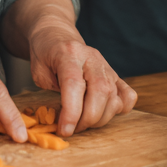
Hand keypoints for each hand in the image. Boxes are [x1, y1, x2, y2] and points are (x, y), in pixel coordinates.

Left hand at [27, 17, 136, 135]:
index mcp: (69, 54)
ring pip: (115, 98)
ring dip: (100, 119)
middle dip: (87, 119)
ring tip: (83, 122)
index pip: (74, 84)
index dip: (71, 112)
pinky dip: (119, 110)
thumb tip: (62, 120)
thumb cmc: (45, 55)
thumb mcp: (38, 71)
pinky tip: (102, 112)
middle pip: (100, 92)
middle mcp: (92, 58)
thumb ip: (49, 93)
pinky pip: (128, 96)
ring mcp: (107, 66)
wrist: (57, 35)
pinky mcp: (116, 75)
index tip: (64, 131)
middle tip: (73, 128)